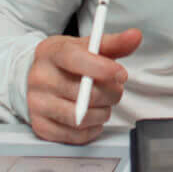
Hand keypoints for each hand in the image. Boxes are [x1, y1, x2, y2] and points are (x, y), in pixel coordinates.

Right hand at [26, 28, 141, 143]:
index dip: (102, 68)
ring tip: (103, 103)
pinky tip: (91, 116)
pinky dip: (92, 128)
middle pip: (85, 93)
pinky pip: (76, 135)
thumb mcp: (86, 47)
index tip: (120, 74)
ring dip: (103, 113)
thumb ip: (113, 43)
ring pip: (82, 117)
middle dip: (111, 93)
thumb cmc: (65, 62)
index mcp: (50, 52)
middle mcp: (40, 78)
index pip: (75, 60)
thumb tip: (134, 36)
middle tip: (115, 89)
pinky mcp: (41, 127)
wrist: (38, 77)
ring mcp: (37, 104)